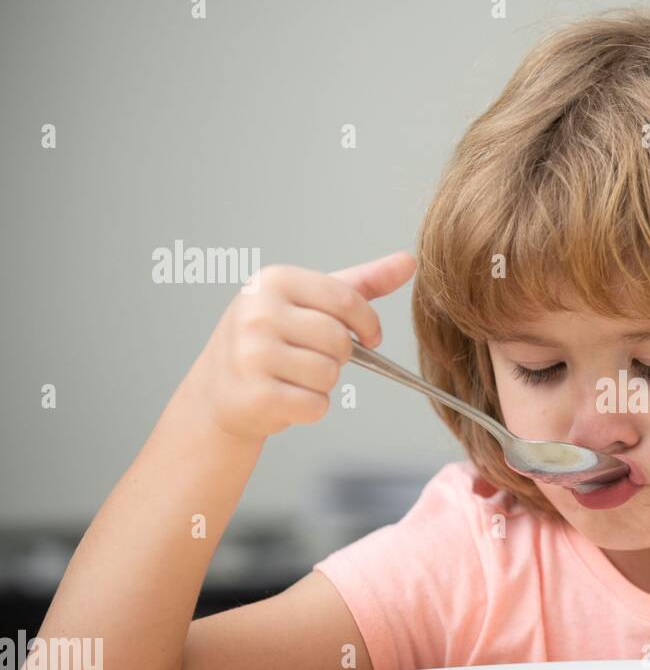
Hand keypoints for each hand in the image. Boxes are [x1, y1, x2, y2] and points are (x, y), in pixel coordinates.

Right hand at [188, 251, 416, 440]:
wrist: (220, 390)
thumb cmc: (273, 340)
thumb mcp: (311, 302)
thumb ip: (362, 283)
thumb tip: (409, 261)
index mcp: (273, 281)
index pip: (346, 300)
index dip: (368, 324)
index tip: (369, 337)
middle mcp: (257, 313)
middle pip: (340, 341)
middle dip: (339, 356)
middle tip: (312, 357)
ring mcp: (252, 354)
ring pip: (329, 374)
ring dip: (323, 384)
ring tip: (294, 376)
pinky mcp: (255, 395)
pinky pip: (316, 405)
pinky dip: (312, 408)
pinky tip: (287, 398)